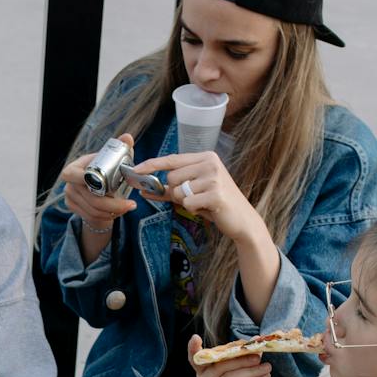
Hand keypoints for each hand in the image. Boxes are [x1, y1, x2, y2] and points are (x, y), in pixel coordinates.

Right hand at [59, 132, 138, 232]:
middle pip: (90, 198)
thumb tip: (128, 138)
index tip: (105, 185)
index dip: (84, 179)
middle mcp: (69, 184)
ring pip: (93, 211)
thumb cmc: (105, 171)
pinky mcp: (74, 210)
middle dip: (113, 204)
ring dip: (113, 211)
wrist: (97, 190)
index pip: (71, 174)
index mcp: (74, 168)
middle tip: (131, 204)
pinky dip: (107, 217)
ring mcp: (70, 198)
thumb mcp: (112, 159)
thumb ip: (121, 148)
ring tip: (128, 207)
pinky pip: (92, 217)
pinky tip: (118, 212)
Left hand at [133, 150, 264, 246]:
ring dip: (185, 202)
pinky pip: (187, 203)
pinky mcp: (215, 193)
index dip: (152, 164)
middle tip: (194, 197)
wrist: (241, 220)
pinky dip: (193, 210)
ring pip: (178, 191)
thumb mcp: (193, 192)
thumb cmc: (215, 204)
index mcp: (205, 157)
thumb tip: (145, 190)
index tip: (135, 169)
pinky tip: (206, 209)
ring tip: (202, 203)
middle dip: (176, 192)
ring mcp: (214, 177)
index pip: (172, 159)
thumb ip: (170, 189)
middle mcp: (210, 163)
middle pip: (171, 177)